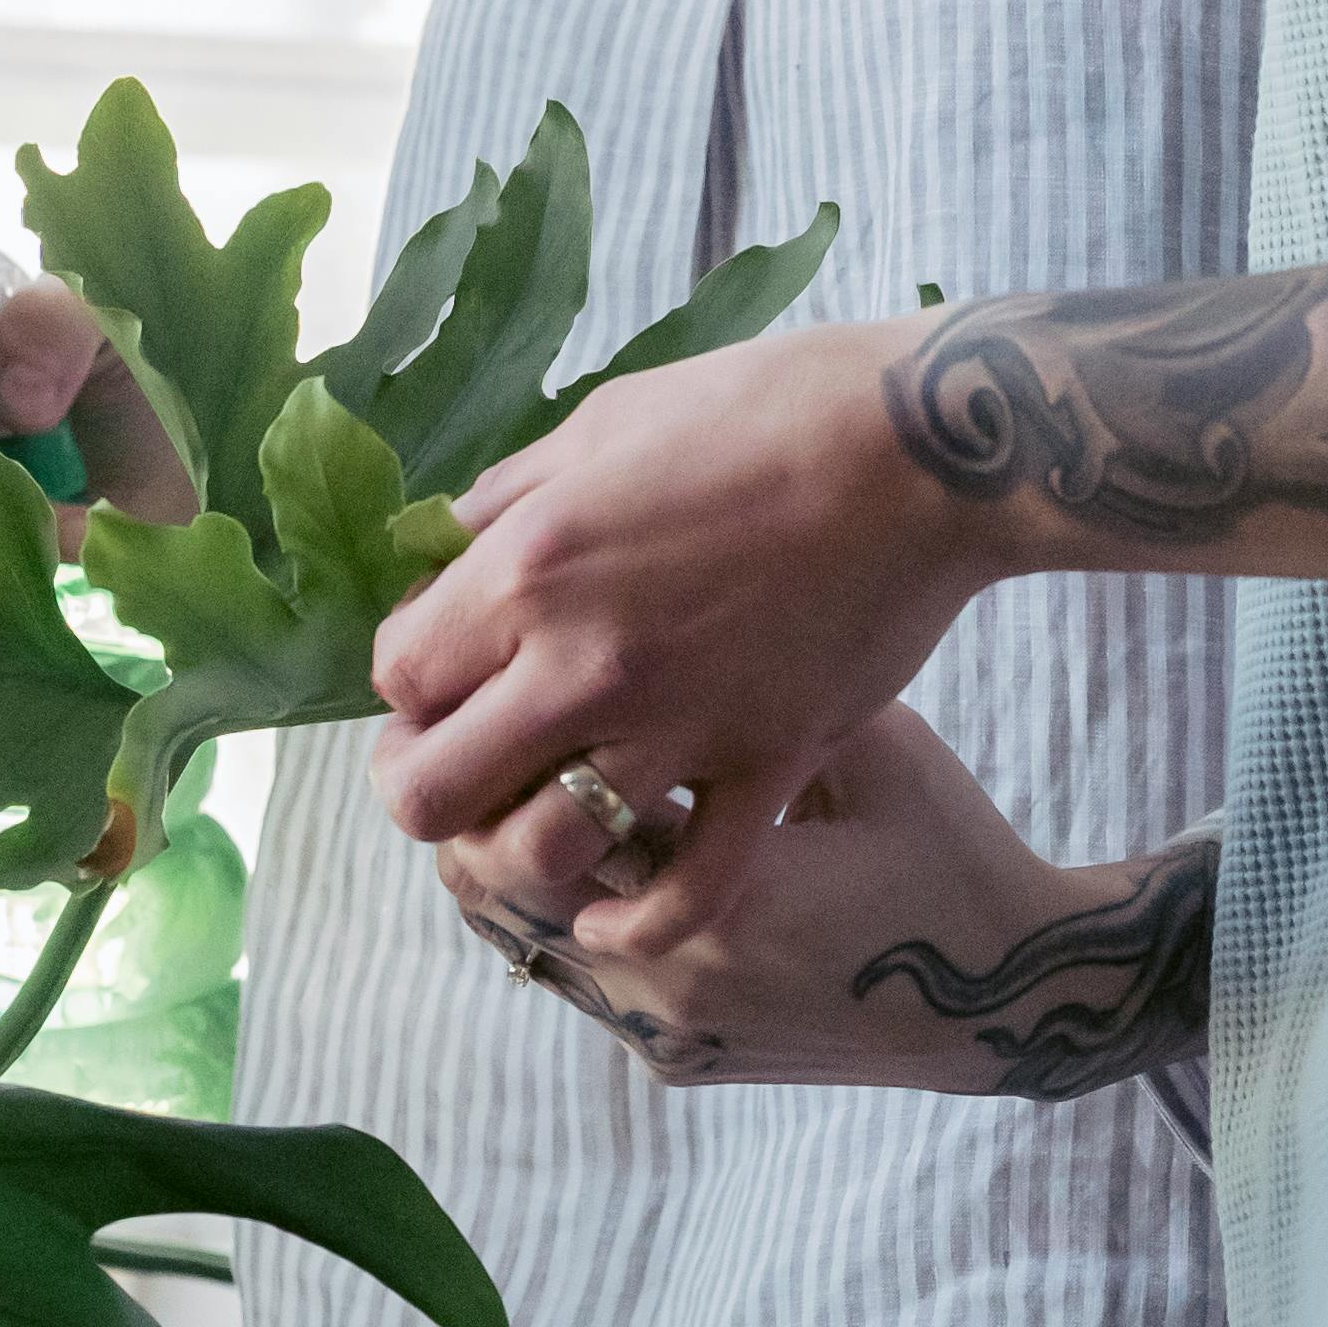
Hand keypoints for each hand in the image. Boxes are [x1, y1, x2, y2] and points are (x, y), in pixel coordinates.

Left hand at [365, 312, 997, 918]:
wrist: (929, 448)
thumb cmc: (770, 405)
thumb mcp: (612, 421)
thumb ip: (516, 496)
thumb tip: (450, 548)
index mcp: (531, 567)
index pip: (398, 675)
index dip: (412, 680)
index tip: (450, 666)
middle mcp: (584, 664)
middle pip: (430, 794)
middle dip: (429, 784)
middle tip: (467, 759)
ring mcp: (680, 729)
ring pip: (541, 857)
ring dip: (524, 851)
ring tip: (542, 817)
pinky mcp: (768, 768)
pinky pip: (687, 891)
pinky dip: (638, 921)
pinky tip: (614, 912)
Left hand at [442, 712, 1214, 1106]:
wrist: (1009, 994)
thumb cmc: (947, 839)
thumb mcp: (859, 734)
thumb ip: (744, 678)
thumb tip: (641, 564)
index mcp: (716, 891)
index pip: (528, 813)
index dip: (481, 732)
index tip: (476, 658)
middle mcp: (671, 978)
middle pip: (499, 880)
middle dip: (468, 794)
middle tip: (451, 712)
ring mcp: (669, 1025)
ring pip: (521, 932)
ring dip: (506, 850)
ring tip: (502, 765)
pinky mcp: (678, 1051)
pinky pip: (573, 972)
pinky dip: (555, 905)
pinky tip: (570, 838)